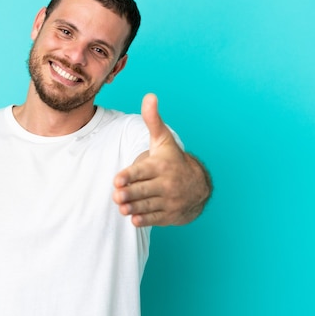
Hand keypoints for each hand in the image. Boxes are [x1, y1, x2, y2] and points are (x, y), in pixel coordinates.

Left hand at [113, 94, 209, 226]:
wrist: (197, 186)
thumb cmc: (172, 159)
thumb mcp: (163, 140)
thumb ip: (153, 120)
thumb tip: (149, 96)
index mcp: (162, 165)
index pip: (143, 171)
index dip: (130, 176)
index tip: (117, 180)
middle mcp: (167, 183)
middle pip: (144, 190)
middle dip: (130, 194)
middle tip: (117, 196)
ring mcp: (169, 200)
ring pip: (148, 205)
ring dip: (134, 208)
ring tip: (122, 207)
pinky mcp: (169, 215)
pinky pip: (155, 218)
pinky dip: (144, 219)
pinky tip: (134, 218)